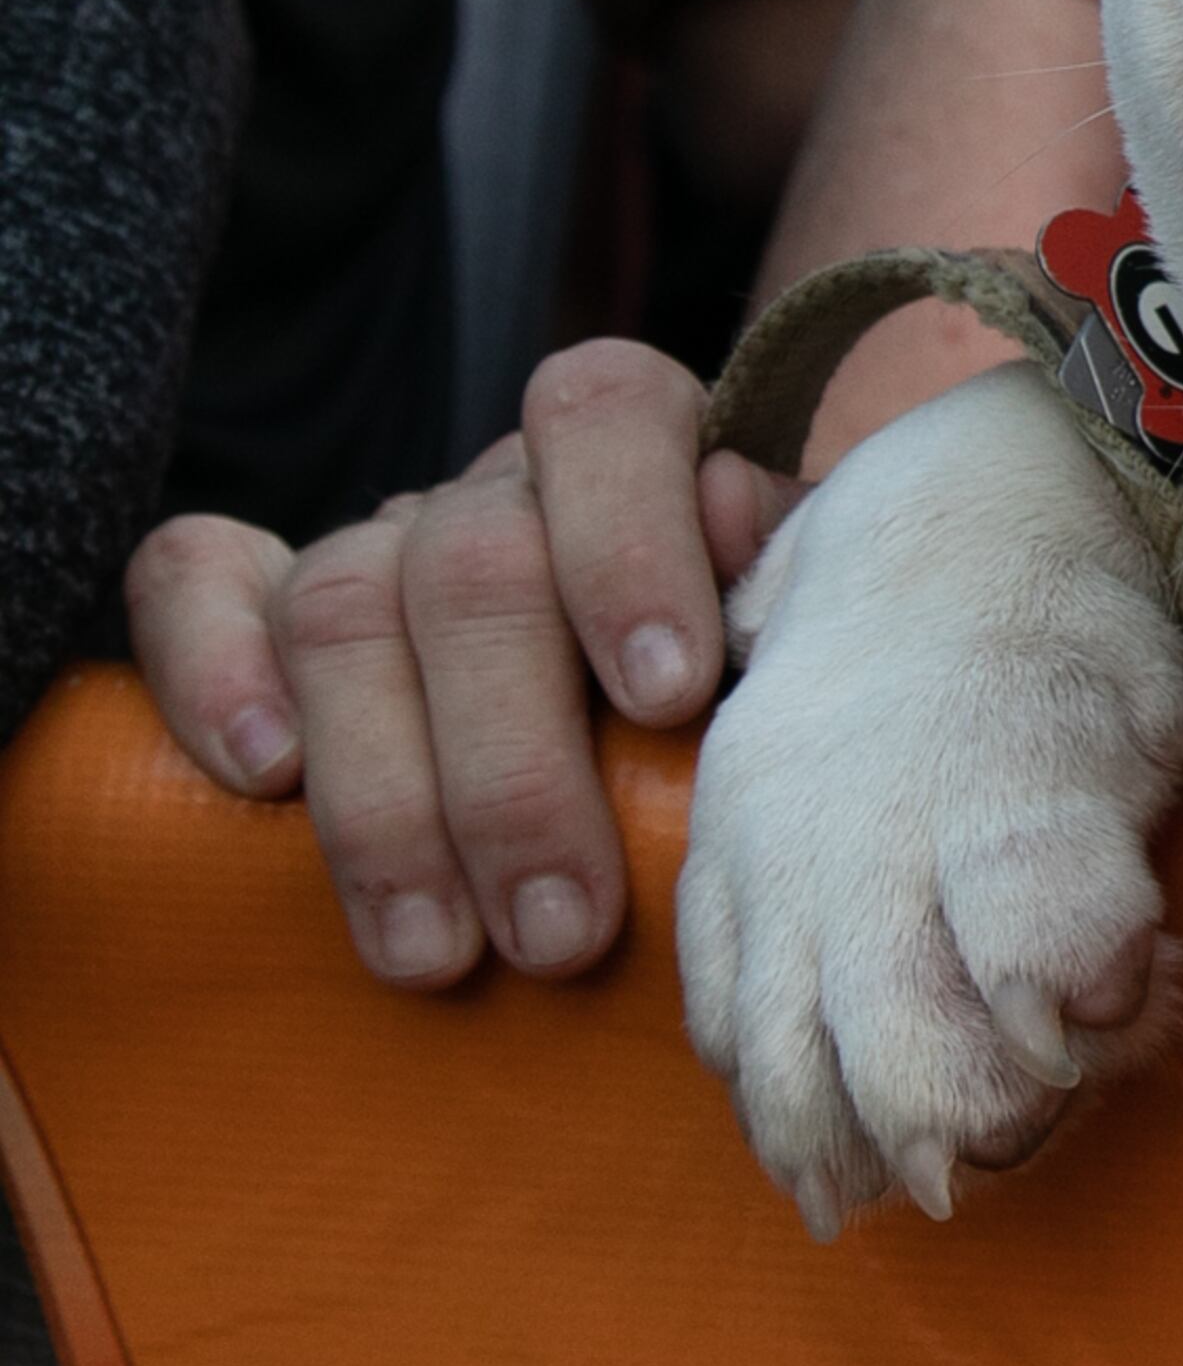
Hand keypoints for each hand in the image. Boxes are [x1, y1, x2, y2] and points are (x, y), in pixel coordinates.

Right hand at [125, 345, 795, 993]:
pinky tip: (260, 781)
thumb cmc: (754, 708)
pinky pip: (192, 579)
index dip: (627, 544)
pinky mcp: (262, 605)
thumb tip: (744, 553)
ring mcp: (379, 545)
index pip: (607, 412)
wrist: (666, 738)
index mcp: (640, 454)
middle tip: (562, 930)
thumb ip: (795, 598)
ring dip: (385, 801)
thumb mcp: (806, 648)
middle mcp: (500, 489)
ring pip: (340, 605)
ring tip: (435, 953)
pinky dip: (210, 668)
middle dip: (514, 769)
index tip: (665, 700)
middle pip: (470, 565)